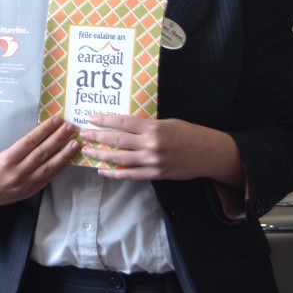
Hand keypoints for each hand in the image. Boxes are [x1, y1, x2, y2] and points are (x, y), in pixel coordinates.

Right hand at [0, 117, 77, 210]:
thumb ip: (7, 145)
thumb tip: (27, 133)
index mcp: (5, 160)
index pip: (29, 142)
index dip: (44, 130)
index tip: (55, 120)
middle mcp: (17, 173)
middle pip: (42, 153)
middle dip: (58, 139)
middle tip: (70, 128)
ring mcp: (24, 184)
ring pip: (48, 167)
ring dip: (63, 155)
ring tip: (75, 144)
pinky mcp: (27, 192)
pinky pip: (46, 179)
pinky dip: (58, 170)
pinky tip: (67, 161)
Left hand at [81, 114, 243, 187]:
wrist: (209, 153)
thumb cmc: (188, 133)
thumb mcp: (166, 123)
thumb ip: (146, 126)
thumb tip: (122, 126)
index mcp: (153, 127)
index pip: (123, 122)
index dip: (105, 120)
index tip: (91, 118)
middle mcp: (151, 144)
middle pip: (117, 140)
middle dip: (97, 137)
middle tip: (82, 135)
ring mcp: (153, 161)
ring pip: (120, 158)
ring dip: (100, 155)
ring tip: (86, 151)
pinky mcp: (156, 174)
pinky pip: (131, 174)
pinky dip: (115, 173)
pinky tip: (102, 170)